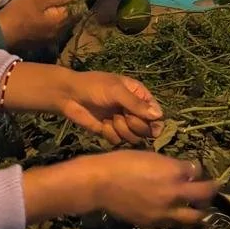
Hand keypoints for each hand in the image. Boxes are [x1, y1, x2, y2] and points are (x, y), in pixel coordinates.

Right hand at [0, 0, 83, 50]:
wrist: (0, 33)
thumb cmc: (19, 13)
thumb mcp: (39, 0)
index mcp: (60, 21)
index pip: (77, 9)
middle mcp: (58, 32)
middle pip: (70, 18)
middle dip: (69, 8)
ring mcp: (50, 39)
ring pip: (62, 25)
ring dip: (60, 16)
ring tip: (53, 6)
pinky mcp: (41, 42)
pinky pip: (53, 30)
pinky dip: (52, 23)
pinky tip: (45, 17)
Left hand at [49, 69, 163, 145]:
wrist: (70, 96)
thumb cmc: (94, 86)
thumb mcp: (117, 91)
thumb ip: (137, 104)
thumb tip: (159, 116)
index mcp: (139, 95)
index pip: (156, 112)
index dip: (154, 121)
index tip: (148, 122)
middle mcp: (134, 110)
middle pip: (147, 128)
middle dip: (135, 125)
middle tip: (123, 116)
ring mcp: (122, 123)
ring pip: (134, 137)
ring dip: (122, 130)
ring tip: (111, 119)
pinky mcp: (110, 133)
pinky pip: (118, 141)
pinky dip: (111, 134)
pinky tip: (103, 125)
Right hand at [89, 152, 219, 228]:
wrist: (101, 184)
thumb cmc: (124, 163)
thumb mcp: (152, 157)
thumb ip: (172, 166)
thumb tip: (185, 171)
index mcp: (175, 172)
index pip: (199, 171)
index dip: (200, 170)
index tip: (199, 171)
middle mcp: (175, 193)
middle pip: (205, 196)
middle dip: (211, 192)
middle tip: (211, 190)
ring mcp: (166, 212)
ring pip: (194, 218)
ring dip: (200, 212)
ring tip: (201, 209)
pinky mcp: (154, 224)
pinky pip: (174, 224)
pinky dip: (180, 220)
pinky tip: (177, 215)